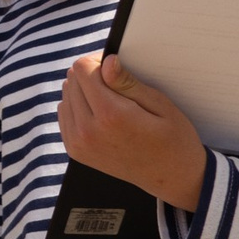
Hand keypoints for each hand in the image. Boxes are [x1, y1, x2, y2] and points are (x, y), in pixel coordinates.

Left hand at [57, 54, 206, 210]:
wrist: (170, 177)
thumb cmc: (173, 139)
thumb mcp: (161, 105)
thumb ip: (129, 83)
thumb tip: (106, 62)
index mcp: (111, 115)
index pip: (82, 68)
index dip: (97, 61)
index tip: (113, 66)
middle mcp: (88, 130)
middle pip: (71, 80)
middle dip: (91, 75)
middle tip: (116, 84)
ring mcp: (78, 142)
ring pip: (66, 95)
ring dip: (83, 91)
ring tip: (111, 101)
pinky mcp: (74, 150)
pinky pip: (64, 114)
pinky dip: (78, 107)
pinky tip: (101, 114)